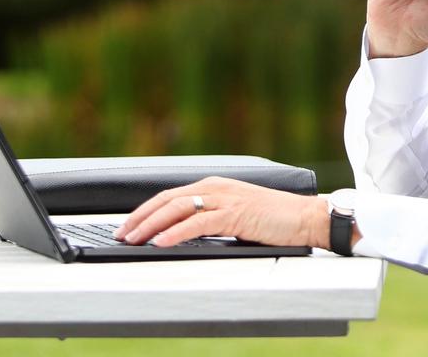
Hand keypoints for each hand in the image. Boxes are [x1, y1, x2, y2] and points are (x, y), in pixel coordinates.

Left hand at [114, 176, 329, 248]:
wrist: (306, 217)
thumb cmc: (275, 219)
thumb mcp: (236, 214)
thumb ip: (211, 218)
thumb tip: (182, 234)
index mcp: (216, 185)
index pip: (171, 195)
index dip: (146, 210)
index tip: (128, 226)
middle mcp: (217, 187)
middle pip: (168, 199)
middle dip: (140, 217)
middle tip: (121, 233)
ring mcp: (226, 199)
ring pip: (178, 208)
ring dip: (152, 225)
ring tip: (134, 239)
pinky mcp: (236, 214)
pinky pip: (198, 223)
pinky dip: (176, 232)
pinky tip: (162, 242)